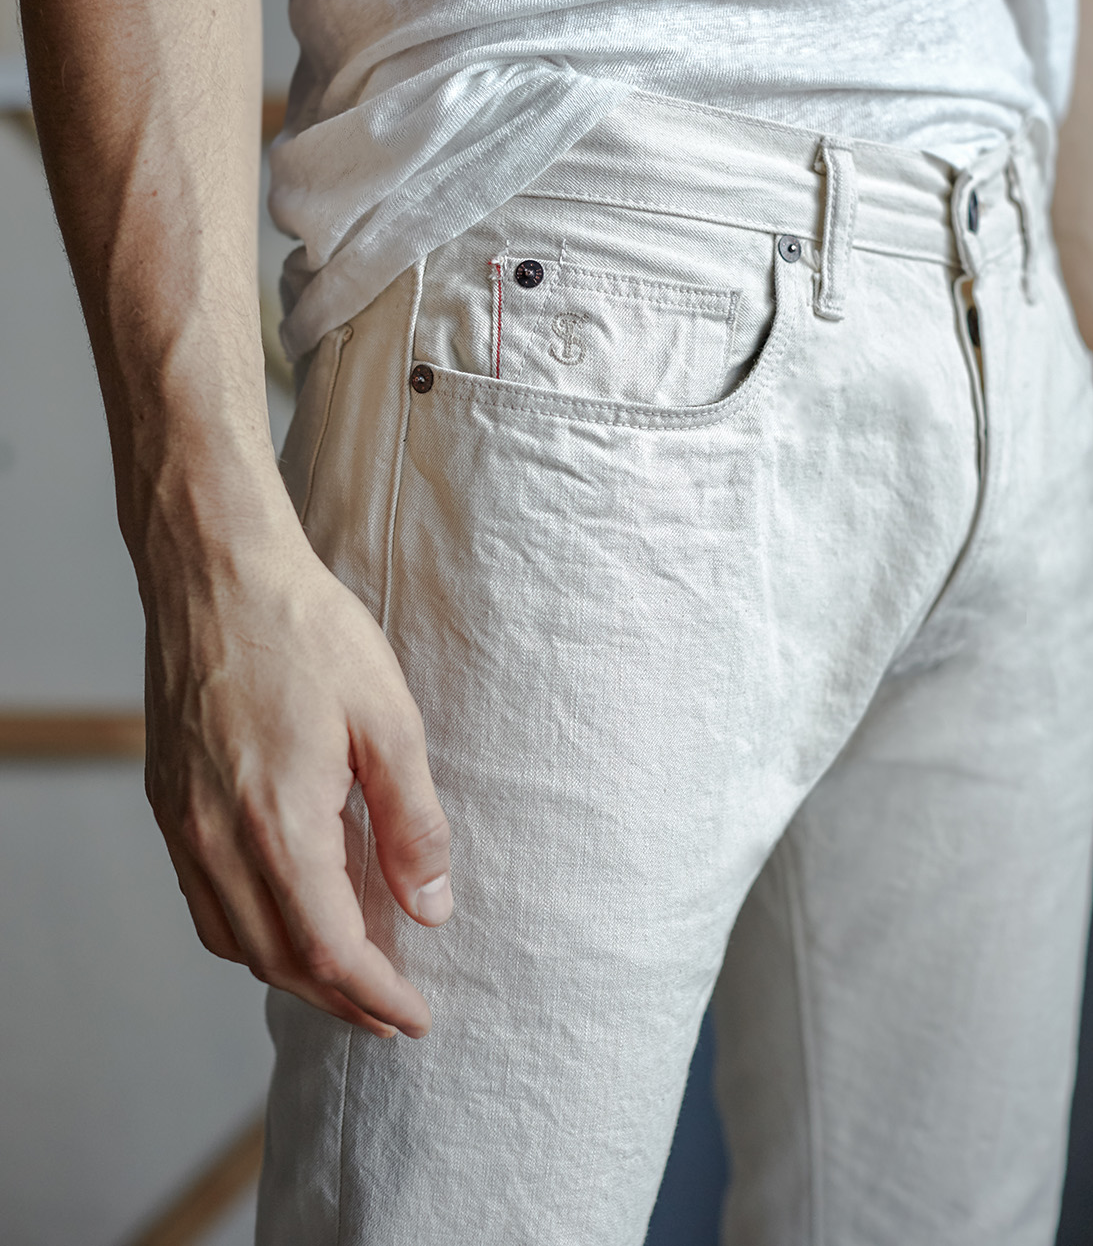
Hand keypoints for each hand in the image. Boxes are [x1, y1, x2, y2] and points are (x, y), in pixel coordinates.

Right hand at [142, 518, 451, 1038]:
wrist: (216, 569)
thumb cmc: (305, 628)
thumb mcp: (389, 717)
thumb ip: (413, 821)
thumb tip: (431, 906)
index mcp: (278, 822)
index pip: (331, 951)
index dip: (377, 996)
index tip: (417, 1016)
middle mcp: (217, 838)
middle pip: (280, 962)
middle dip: (341, 999)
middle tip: (393, 1010)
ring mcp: (183, 824)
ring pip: (235, 941)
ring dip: (294, 974)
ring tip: (348, 975)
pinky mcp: (169, 803)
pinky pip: (204, 902)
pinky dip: (249, 934)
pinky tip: (287, 916)